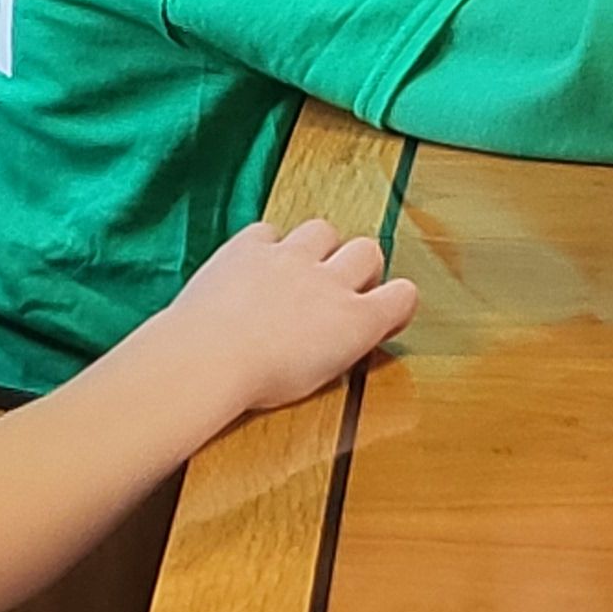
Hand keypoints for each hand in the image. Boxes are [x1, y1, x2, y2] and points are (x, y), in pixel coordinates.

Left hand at [167, 217, 417, 415]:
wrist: (209, 356)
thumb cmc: (258, 381)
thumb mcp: (318, 379)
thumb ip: (340, 347)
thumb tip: (343, 336)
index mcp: (355, 321)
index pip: (403, 295)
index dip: (395, 302)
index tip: (383, 311)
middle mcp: (330, 280)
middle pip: (368, 250)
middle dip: (359, 266)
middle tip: (339, 289)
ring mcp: (290, 256)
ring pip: (323, 230)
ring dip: (317, 247)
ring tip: (298, 272)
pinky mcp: (251, 244)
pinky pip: (270, 231)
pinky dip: (267, 245)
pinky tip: (257, 266)